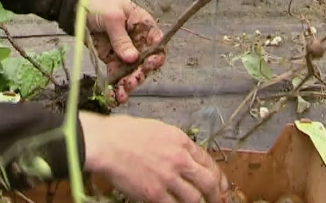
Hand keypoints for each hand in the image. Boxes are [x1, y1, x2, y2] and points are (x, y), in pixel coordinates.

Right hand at [80, 112, 228, 202]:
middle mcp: (179, 159)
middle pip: (208, 181)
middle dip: (215, 193)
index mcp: (179, 140)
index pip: (206, 159)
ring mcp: (168, 178)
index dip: (217, 174)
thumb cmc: (122, 132)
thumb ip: (172, 143)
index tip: (220, 183)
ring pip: (194, 198)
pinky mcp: (154, 194)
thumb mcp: (155, 129)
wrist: (105, 144)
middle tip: (216, 199)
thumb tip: (180, 155)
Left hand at [85, 0, 164, 104]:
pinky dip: (115, 86)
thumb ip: (122, 39)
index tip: (149, 65)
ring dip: (129, 84)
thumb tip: (132, 59)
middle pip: (145, 62)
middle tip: (131, 82)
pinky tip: (113, 97)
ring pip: (131, 72)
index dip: (156, 56)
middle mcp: (137, 40)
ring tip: (122, 95)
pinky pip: (116, 75)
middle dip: (140, 74)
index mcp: (143, 25)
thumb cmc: (99, 3)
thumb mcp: (112, 17)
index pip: (156, 43)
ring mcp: (124, 51)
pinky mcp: (111, 59)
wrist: (77, 5)